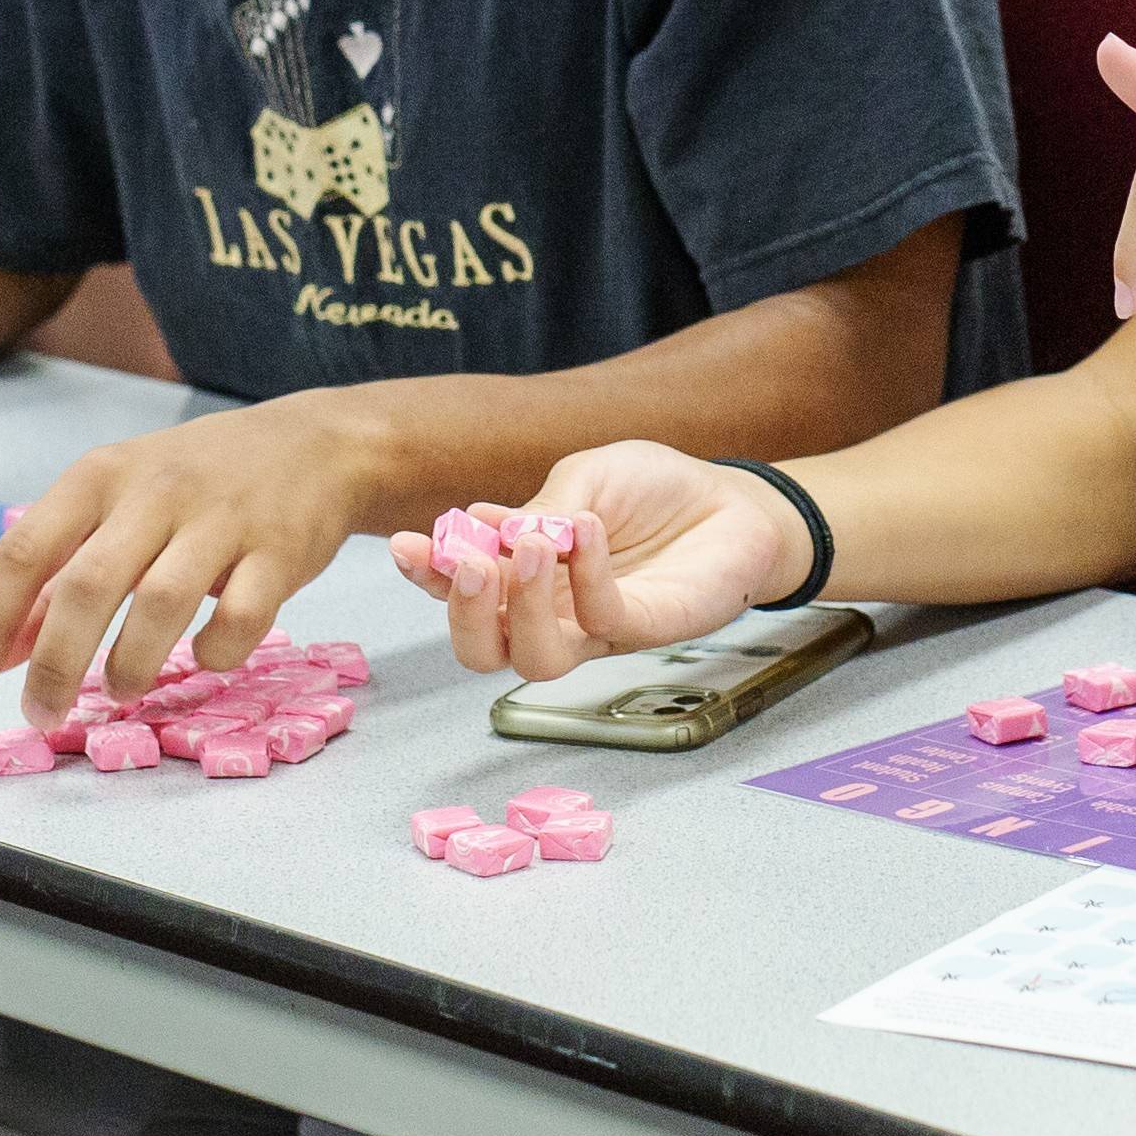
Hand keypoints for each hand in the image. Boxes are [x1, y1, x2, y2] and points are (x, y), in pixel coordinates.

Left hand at [0, 392, 381, 723]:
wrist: (318, 446)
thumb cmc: (199, 482)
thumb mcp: (119, 504)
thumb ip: (59, 571)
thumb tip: (0, 654)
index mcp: (102, 476)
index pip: (23, 550)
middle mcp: (158, 491)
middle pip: (88, 584)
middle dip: (56, 663)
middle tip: (42, 714)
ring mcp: (223, 518)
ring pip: (162, 601)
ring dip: (130, 663)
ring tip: (121, 690)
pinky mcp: (281, 550)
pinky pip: (242, 616)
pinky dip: (216, 652)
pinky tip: (207, 657)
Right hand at [387, 445, 797, 680]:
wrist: (730, 499)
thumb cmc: (654, 490)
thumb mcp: (586, 476)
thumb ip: (539, 506)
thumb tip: (489, 530)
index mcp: (523, 576)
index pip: (459, 592)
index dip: (426, 574)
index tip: (405, 544)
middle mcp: (551, 614)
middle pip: (482, 650)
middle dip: (460, 612)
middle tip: (465, 561)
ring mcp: (597, 629)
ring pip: (534, 659)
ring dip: (519, 606)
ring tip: (532, 546)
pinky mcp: (646, 629)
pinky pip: (603, 622)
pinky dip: (587, 576)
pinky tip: (586, 531)